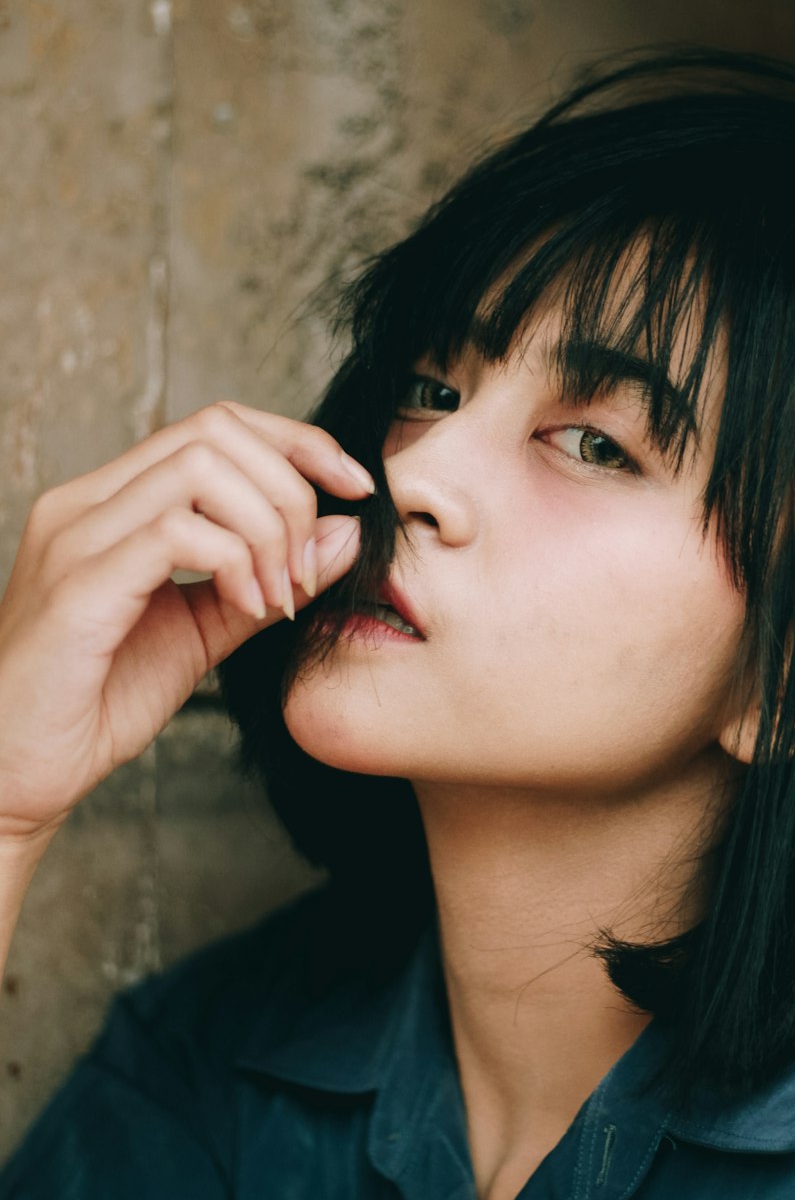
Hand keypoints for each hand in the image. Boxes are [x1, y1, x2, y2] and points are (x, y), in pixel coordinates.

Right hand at [0, 402, 368, 843]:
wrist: (13, 776)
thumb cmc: (96, 703)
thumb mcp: (203, 631)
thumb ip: (270, 577)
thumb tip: (346, 532)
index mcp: (112, 501)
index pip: (216, 424)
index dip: (298, 442)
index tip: (355, 488)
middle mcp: (86, 502)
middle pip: (216, 430)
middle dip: (291, 488)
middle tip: (304, 569)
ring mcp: (75, 537)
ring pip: (201, 468)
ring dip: (267, 527)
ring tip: (275, 595)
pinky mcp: (77, 585)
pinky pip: (176, 532)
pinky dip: (234, 563)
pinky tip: (247, 610)